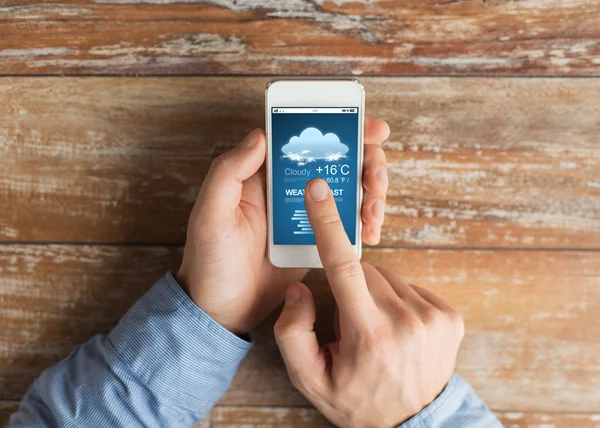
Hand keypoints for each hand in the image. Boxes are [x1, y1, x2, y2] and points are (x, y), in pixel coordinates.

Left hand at [177, 118, 389, 334]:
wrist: (224, 311)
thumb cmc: (210, 262)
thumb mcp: (211, 214)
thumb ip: (228, 172)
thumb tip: (260, 136)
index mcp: (263, 174)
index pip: (305, 139)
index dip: (340, 129)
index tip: (371, 129)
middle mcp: (288, 188)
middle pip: (337, 160)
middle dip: (366, 163)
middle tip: (375, 179)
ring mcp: (306, 214)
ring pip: (349, 189)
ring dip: (371, 194)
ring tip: (373, 213)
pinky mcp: (317, 240)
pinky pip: (347, 223)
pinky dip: (365, 223)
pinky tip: (370, 232)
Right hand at [274, 179, 464, 426]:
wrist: (413, 423)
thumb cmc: (357, 400)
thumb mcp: (310, 378)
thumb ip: (293, 333)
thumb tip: (302, 287)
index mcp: (370, 334)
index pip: (344, 267)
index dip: (329, 224)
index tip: (318, 190)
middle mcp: (407, 320)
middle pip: (364, 270)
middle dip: (350, 287)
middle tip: (351, 323)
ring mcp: (434, 317)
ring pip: (387, 277)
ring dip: (373, 293)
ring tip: (375, 329)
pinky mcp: (450, 315)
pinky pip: (410, 287)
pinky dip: (396, 299)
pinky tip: (395, 327)